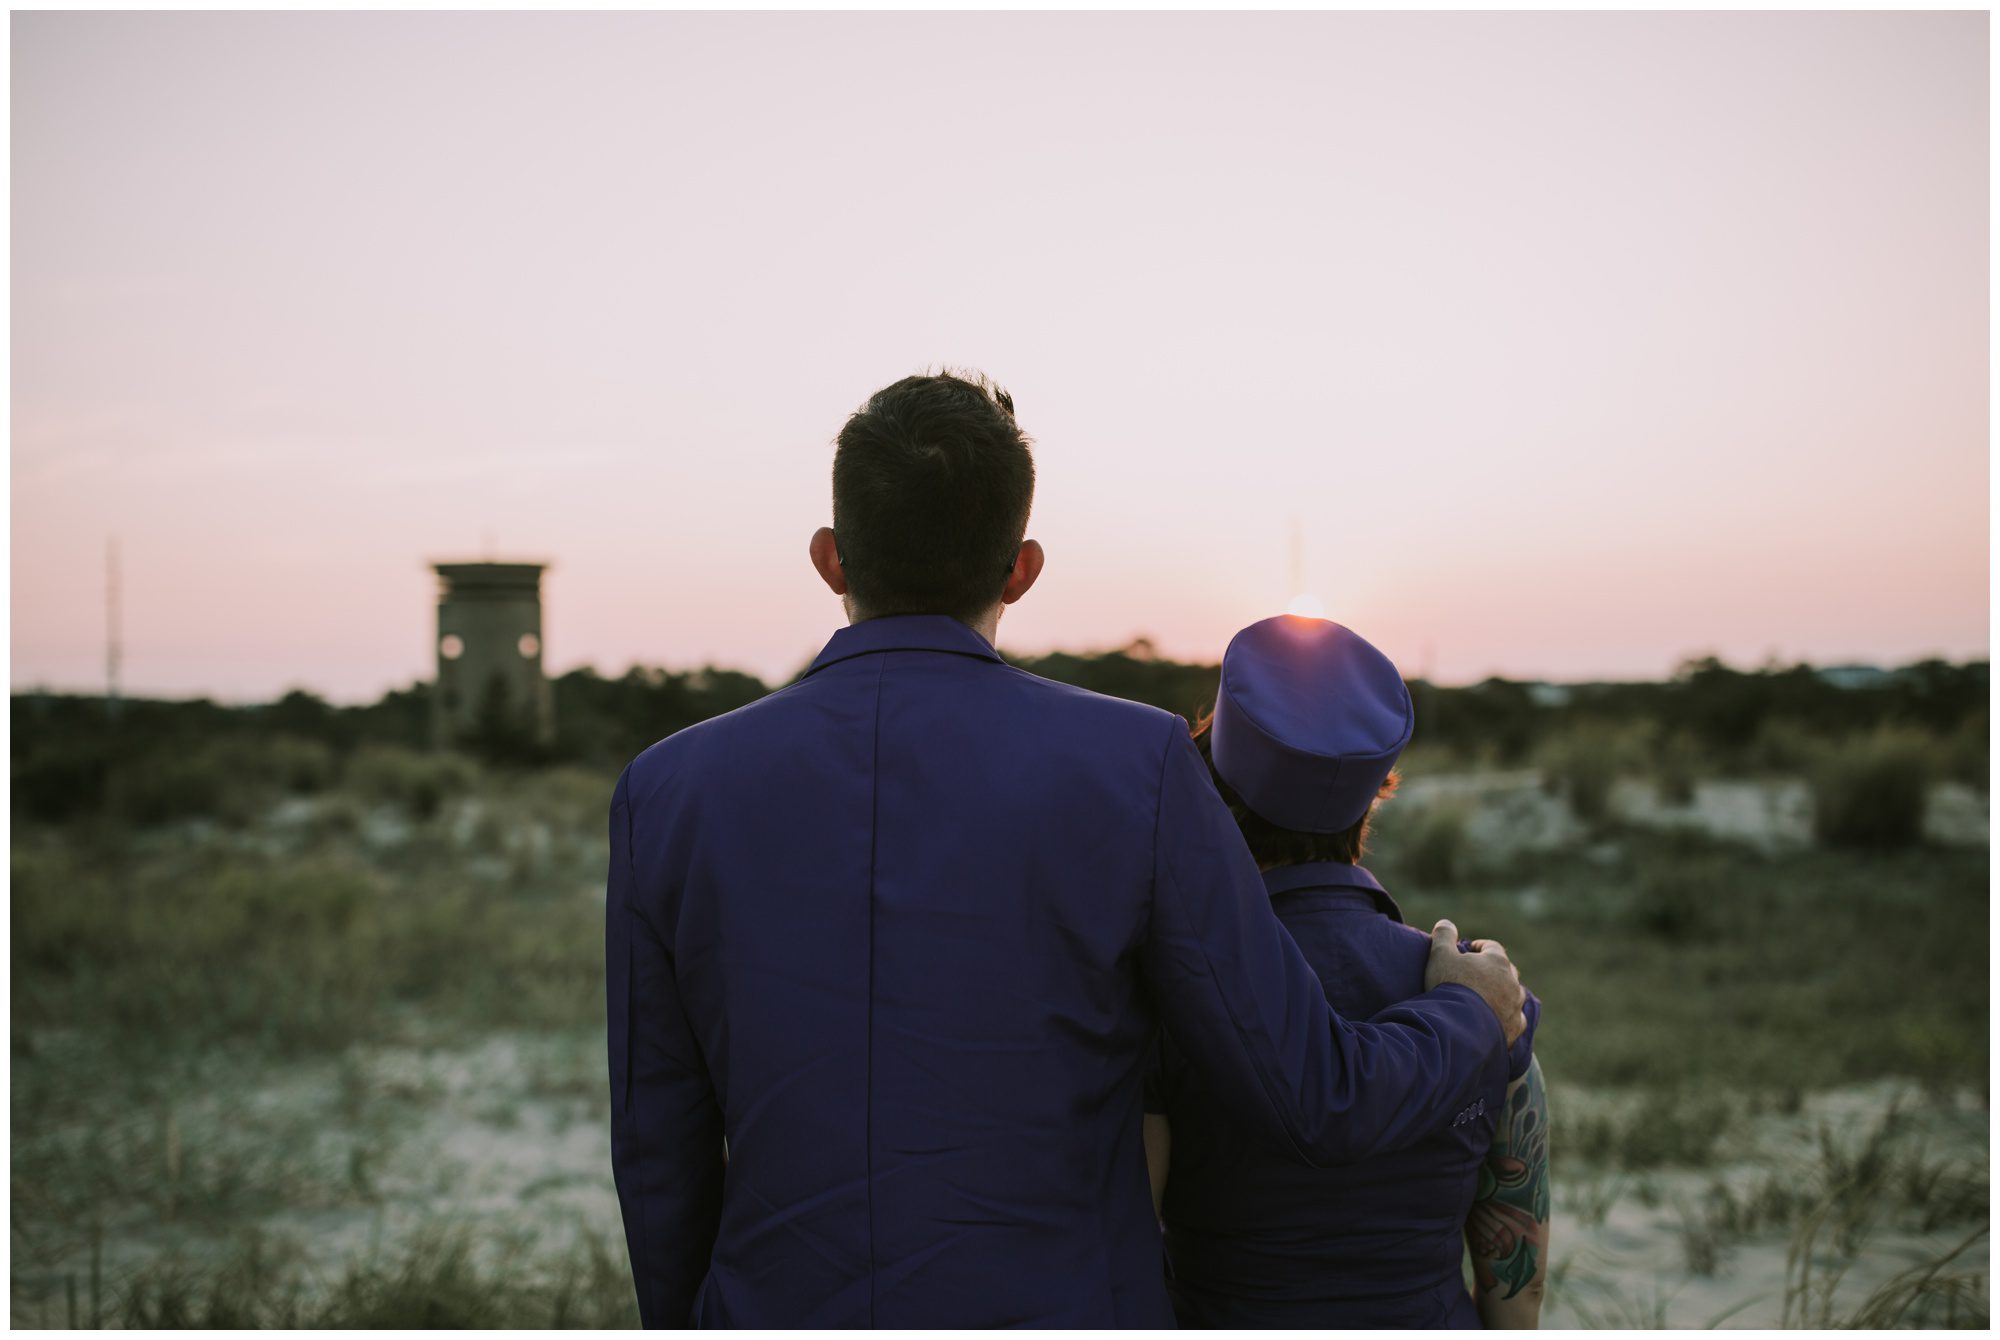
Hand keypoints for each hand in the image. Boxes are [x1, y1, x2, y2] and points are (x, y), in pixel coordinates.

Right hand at [1424, 919, 1526, 1045]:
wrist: (1458, 1027)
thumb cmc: (1449, 986)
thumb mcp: (1440, 955)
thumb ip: (1443, 936)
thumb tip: (1445, 923)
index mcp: (1497, 961)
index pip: (1492, 947)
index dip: (1479, 947)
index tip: (1468, 950)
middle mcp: (1512, 982)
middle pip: (1506, 971)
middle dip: (1493, 971)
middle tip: (1475, 975)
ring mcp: (1515, 1006)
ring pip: (1513, 996)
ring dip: (1502, 994)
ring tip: (1485, 1000)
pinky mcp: (1514, 1028)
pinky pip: (1515, 1020)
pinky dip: (1506, 1018)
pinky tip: (1495, 1021)